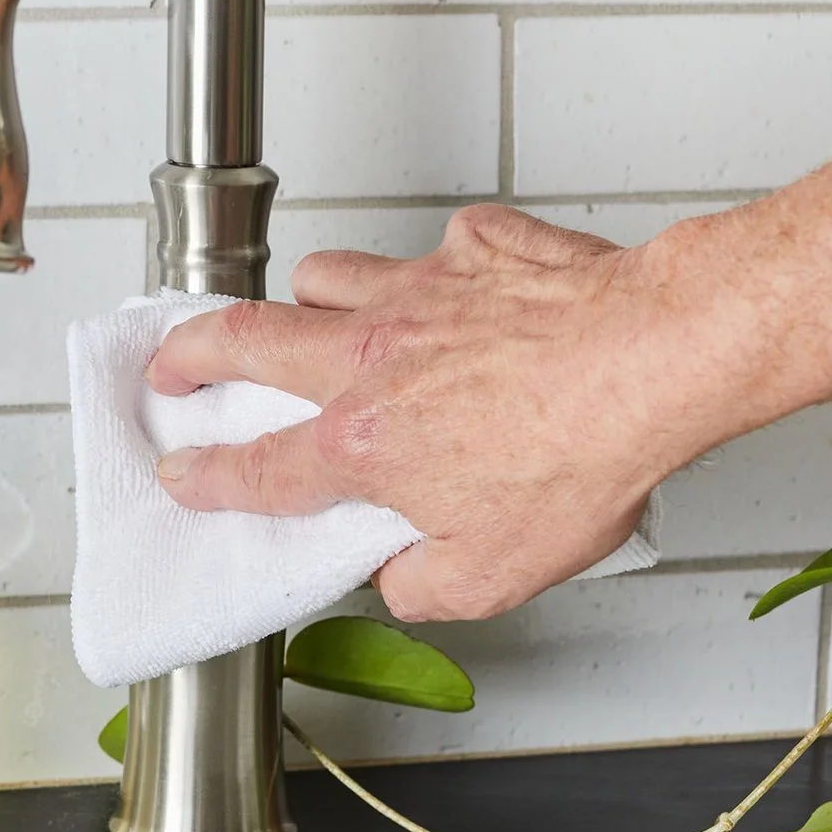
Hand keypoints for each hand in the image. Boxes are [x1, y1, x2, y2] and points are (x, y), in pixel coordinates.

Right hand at [147, 205, 722, 620]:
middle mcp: (373, 357)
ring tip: (314, 314)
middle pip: (245, 338)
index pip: (258, 468)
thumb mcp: (494, 574)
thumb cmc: (586, 457)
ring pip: (326, 276)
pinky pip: (440, 246)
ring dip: (308, 297)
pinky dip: (443, 266)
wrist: (656, 361)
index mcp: (364, 443)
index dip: (206, 479)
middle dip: (191, 351)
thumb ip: (421, 585)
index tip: (182, 475)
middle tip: (175, 361)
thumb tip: (397, 577)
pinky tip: (467, 288)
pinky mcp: (476, 249)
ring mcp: (420, 292)